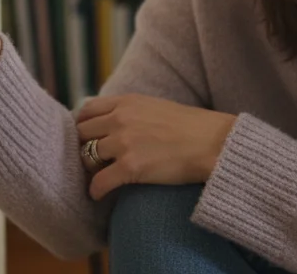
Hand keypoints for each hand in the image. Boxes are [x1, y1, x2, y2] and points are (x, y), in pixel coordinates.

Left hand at [75, 94, 236, 200]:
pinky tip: (98, 195)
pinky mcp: (130, 167)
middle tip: (90, 160)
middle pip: (82, 134)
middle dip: (83, 147)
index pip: (87, 111)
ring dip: (90, 169)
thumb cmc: (192, 127)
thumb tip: (116, 121)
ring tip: (97, 176)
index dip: (83, 126)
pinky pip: (99, 182)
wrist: (214, 143)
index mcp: (127, 102)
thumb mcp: (156, 106)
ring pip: (87, 157)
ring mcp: (124, 143)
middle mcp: (120, 119)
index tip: (86, 138)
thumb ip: (132, 111)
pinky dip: (95, 191)